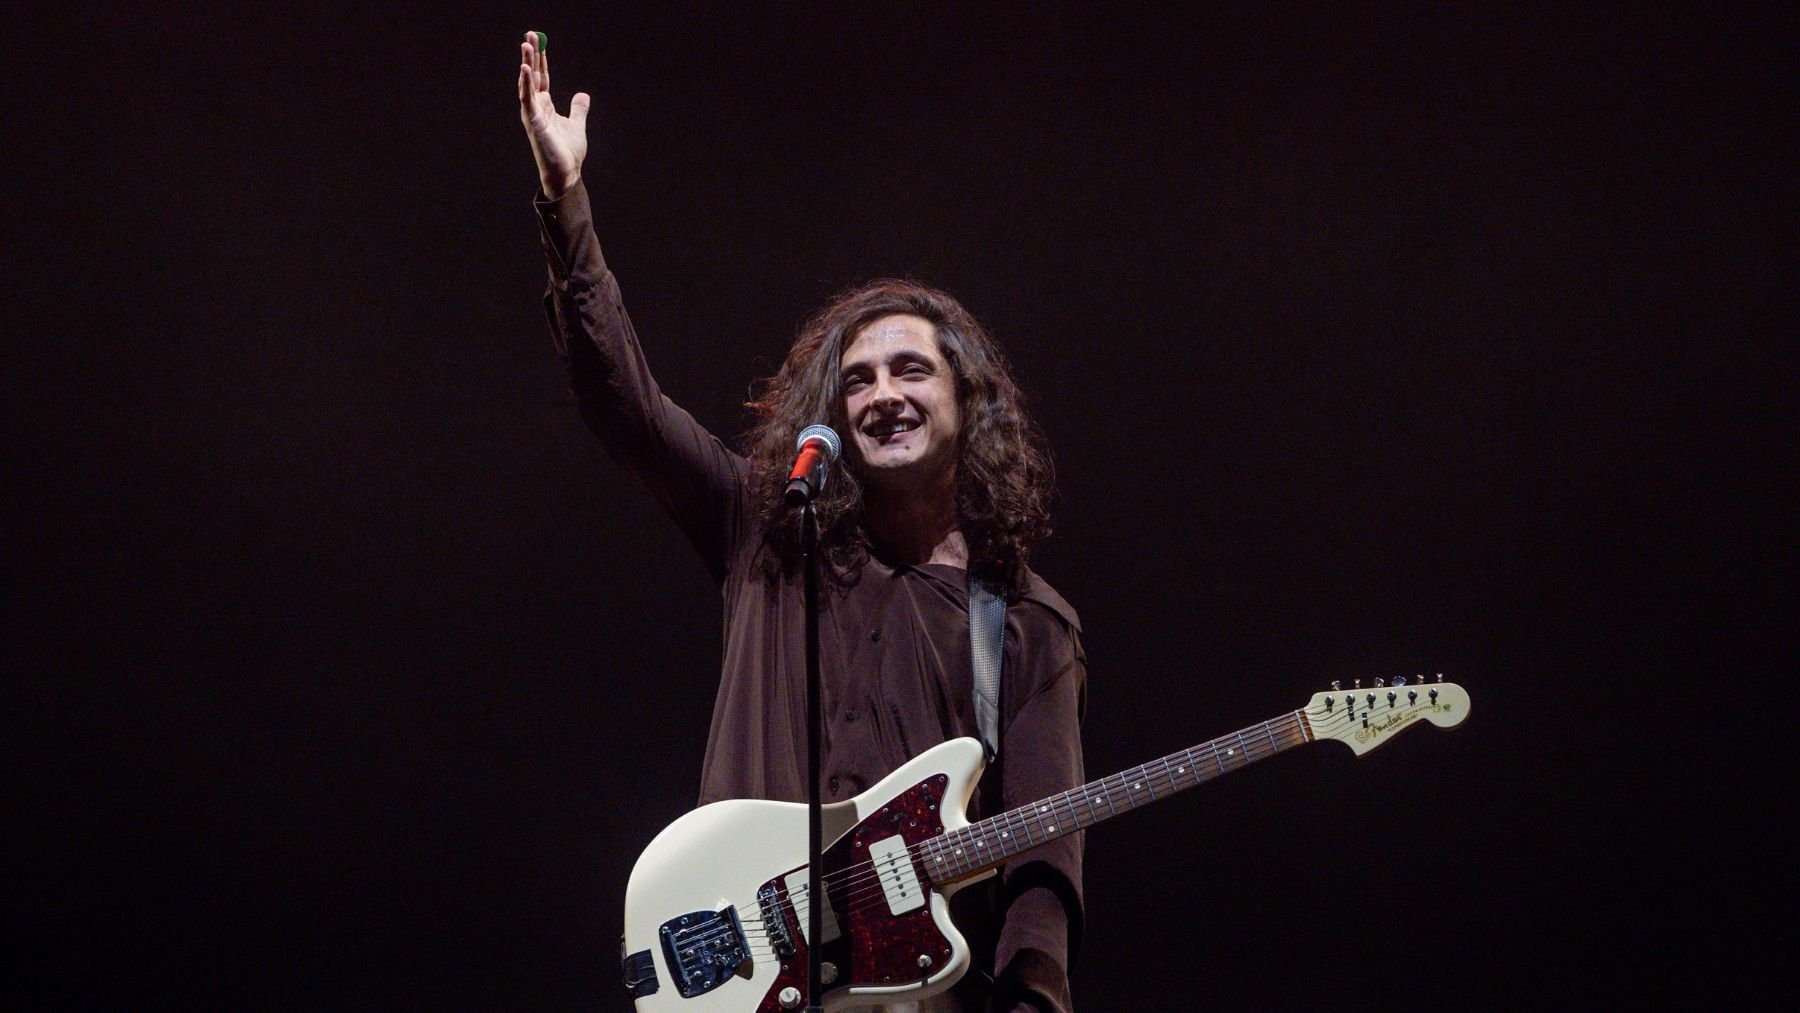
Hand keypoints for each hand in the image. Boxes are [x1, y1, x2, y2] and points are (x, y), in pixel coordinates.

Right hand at [517, 31, 588, 199]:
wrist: (566, 173)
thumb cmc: (567, 152)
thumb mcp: (577, 125)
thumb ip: (578, 109)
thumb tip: (582, 95)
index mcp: (545, 107)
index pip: (541, 77)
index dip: (540, 60)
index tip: (539, 42)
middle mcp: (536, 108)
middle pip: (532, 75)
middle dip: (531, 55)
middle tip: (530, 34)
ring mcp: (532, 115)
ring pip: (527, 84)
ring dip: (526, 63)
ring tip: (526, 45)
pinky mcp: (533, 123)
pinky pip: (527, 99)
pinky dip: (525, 84)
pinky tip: (525, 69)